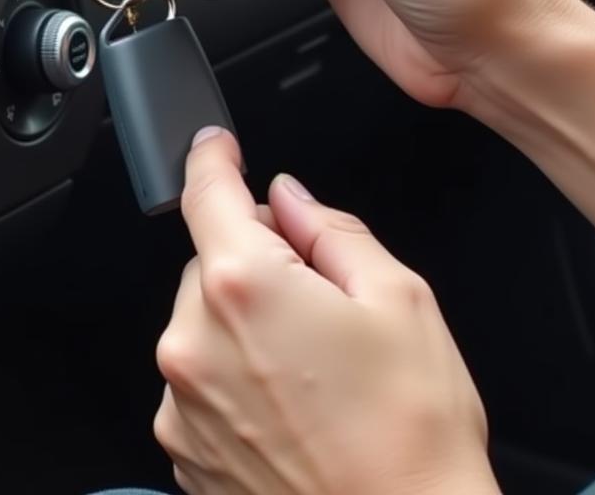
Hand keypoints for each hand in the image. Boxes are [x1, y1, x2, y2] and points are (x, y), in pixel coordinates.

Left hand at [153, 127, 498, 494]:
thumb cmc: (412, 435)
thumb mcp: (399, 299)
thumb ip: (331, 230)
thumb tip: (289, 198)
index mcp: (245, 286)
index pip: (206, 193)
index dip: (212, 158)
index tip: (214, 146)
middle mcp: (195, 341)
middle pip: (212, 262)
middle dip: (257, 262)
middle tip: (321, 304)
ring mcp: (182, 401)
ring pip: (205, 323)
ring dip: (244, 324)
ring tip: (315, 373)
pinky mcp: (183, 448)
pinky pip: (199, 380)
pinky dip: (233, 377)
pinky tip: (291, 408)